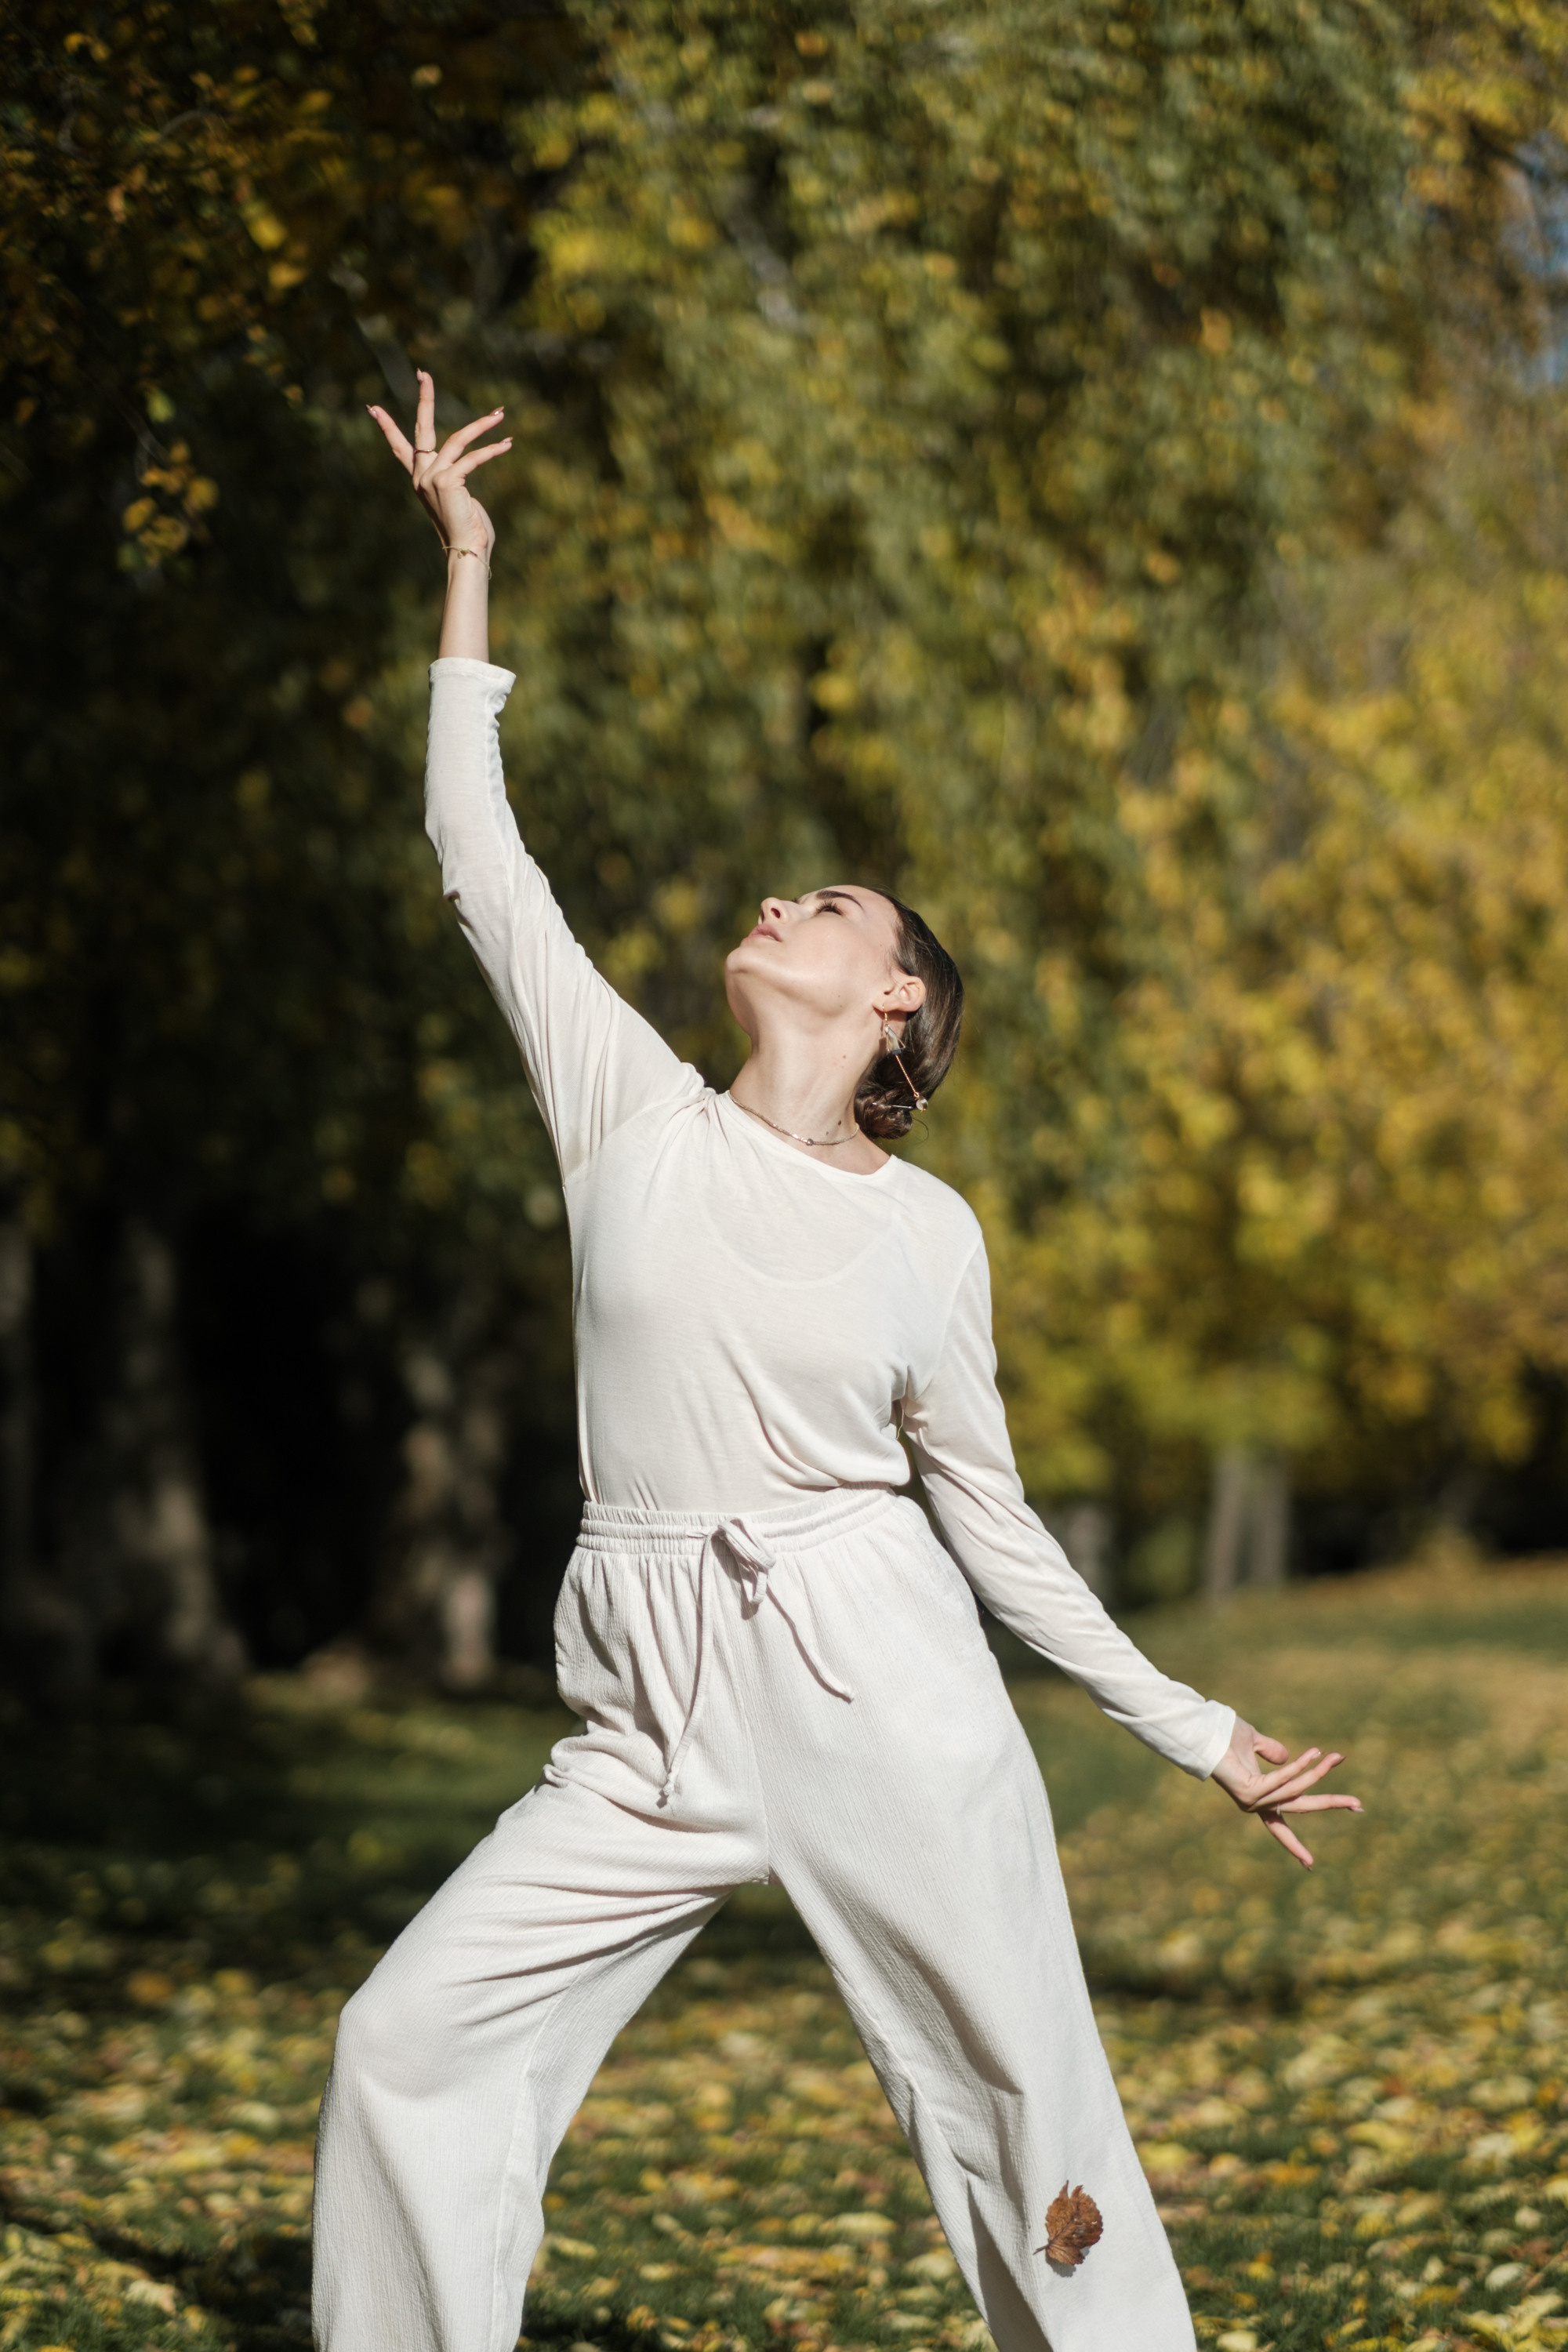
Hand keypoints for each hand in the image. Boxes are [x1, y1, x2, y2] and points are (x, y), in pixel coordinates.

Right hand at [368, 369, 511, 558]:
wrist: (468, 551)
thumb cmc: (469, 529)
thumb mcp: (458, 497)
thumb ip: (455, 476)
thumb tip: (464, 463)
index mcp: (420, 479)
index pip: (400, 448)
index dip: (387, 428)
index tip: (373, 409)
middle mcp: (421, 476)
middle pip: (422, 429)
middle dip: (425, 399)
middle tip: (424, 374)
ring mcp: (431, 478)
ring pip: (457, 440)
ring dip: (481, 425)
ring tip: (499, 414)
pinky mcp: (448, 481)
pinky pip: (472, 458)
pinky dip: (492, 451)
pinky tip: (506, 445)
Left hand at [1211, 1715, 1361, 1869]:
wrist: (1204, 1729)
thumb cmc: (1224, 1735)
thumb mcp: (1254, 1742)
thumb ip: (1272, 1751)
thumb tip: (1289, 1756)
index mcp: (1258, 1798)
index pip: (1280, 1826)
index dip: (1294, 1844)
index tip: (1309, 1865)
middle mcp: (1256, 1804)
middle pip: (1300, 1808)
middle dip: (1331, 1804)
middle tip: (1359, 1805)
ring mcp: (1253, 1800)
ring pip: (1297, 1790)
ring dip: (1319, 1771)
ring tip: (1337, 1756)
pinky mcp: (1251, 1792)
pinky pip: (1284, 1779)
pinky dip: (1301, 1766)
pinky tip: (1315, 1752)